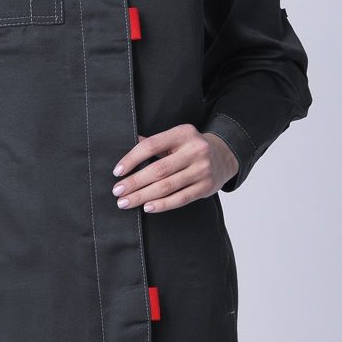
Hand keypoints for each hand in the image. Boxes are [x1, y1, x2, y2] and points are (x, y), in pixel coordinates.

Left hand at [111, 123, 236, 209]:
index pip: (152, 145)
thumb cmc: (191, 148)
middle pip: (158, 169)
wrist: (224, 157)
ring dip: (143, 196)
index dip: (132, 159)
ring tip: (126, 202)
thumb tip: (127, 144)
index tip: (118, 171)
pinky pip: (180, 198)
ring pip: (168, 186)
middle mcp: (195, 150)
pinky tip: (147, 207)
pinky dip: (162, 205)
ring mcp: (203, 169)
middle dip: (135, 182)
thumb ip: (154, 143)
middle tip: (118, 191)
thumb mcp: (176, 139)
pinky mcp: (207, 187)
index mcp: (183, 133)